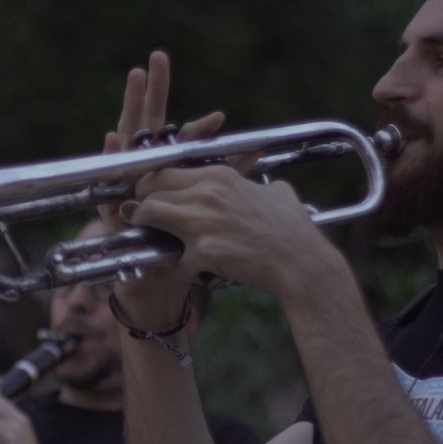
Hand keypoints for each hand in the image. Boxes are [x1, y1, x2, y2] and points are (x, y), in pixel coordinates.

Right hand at [104, 51, 226, 320]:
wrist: (157, 289)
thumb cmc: (181, 254)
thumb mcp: (208, 216)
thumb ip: (225, 182)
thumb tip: (254, 154)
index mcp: (166, 176)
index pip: (180, 143)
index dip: (198, 128)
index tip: (220, 115)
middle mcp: (143, 176)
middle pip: (148, 128)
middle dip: (151, 93)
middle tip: (155, 60)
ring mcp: (125, 189)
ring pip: (126, 143)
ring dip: (129, 110)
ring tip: (134, 80)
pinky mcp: (112, 208)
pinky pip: (109, 178)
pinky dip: (110, 155)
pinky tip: (112, 135)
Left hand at [128, 162, 349, 299]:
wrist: (300, 261)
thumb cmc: (292, 228)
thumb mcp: (274, 192)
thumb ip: (254, 181)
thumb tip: (255, 177)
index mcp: (219, 175)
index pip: (166, 170)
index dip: (151, 184)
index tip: (149, 195)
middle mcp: (206, 193)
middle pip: (151, 190)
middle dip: (142, 206)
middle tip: (143, 219)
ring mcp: (203, 222)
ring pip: (149, 216)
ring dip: (147, 230)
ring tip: (153, 241)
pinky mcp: (204, 251)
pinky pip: (175, 260)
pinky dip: (182, 270)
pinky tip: (193, 273)